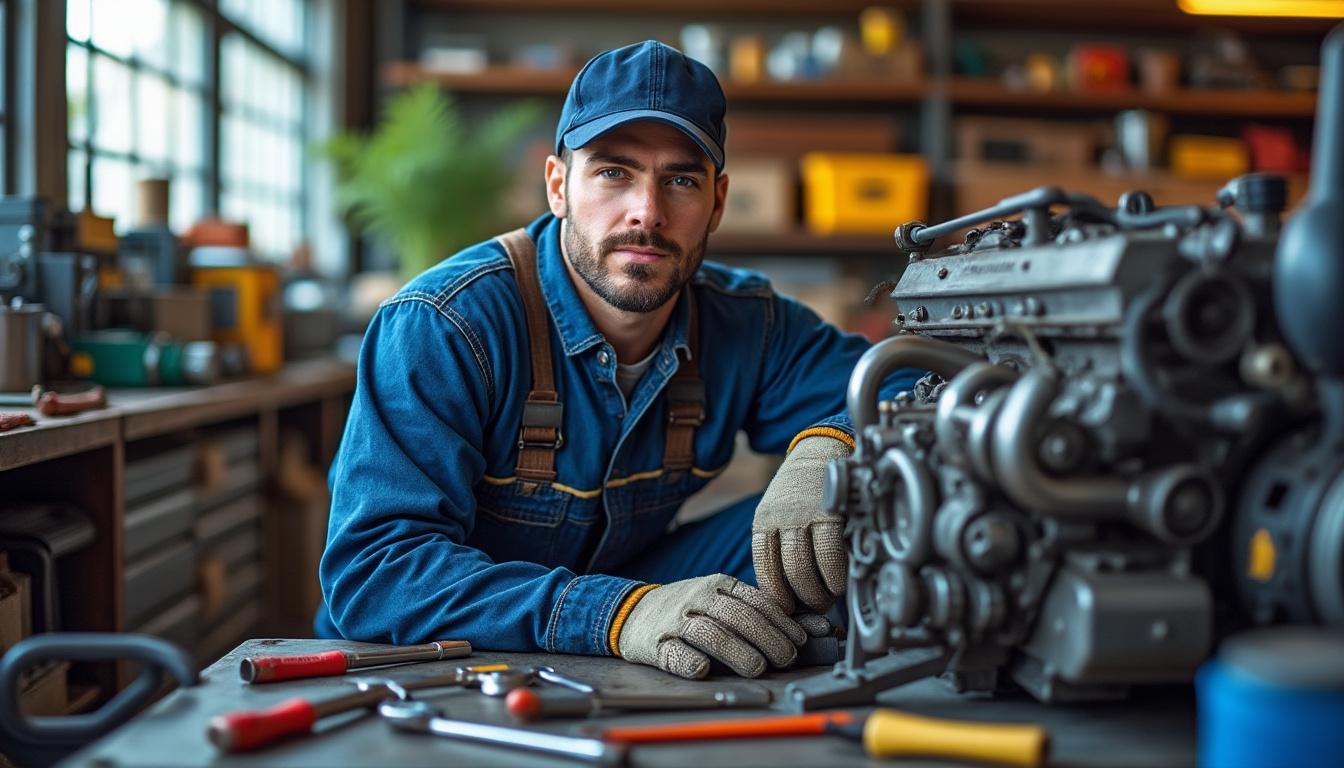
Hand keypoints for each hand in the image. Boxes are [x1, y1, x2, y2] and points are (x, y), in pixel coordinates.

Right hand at [616, 574, 806, 678]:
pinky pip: (674, 653)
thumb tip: (819, 629)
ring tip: (758, 668)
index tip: (800, 640)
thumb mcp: (722, 601)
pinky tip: (702, 669)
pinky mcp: (655, 644)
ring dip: (736, 651)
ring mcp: (675, 620)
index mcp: (719, 584)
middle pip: (737, 616)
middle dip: (767, 637)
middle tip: (787, 658)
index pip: (757, 600)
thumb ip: (761, 614)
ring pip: (710, 633)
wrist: (633, 612)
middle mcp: (698, 598)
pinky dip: (688, 661)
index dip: (782, 621)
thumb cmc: (690, 610)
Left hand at [751, 435, 850, 613]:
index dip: (777, 598)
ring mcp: (804, 515)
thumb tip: (794, 593)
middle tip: (816, 608)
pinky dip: (837, 577)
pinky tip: (842, 583)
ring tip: (830, 598)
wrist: (825, 446)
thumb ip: (783, 544)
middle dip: (803, 600)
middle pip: (786, 573)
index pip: (764, 569)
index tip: (790, 611)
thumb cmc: (805, 488)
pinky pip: (832, 555)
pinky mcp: (830, 511)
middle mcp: (779, 518)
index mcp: (763, 521)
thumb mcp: (781, 510)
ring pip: (806, 568)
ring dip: (820, 593)